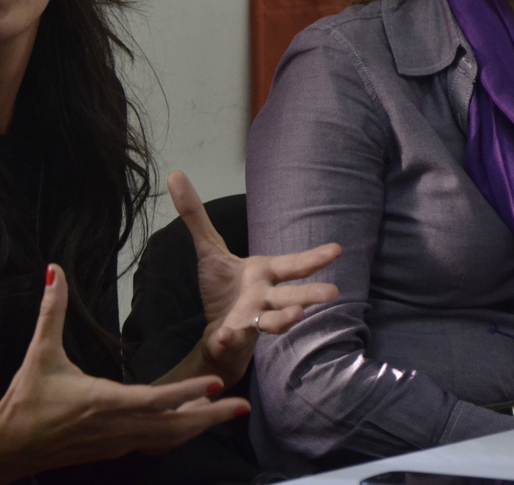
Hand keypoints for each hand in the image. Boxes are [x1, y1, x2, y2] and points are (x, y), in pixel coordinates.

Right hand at [0, 264, 248, 483]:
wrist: (7, 447)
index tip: (215, 382)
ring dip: (199, 426)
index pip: (156, 399)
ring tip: (229, 411)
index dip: (187, 393)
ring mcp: (117, 443)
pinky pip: (154, 442)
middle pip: (174, 427)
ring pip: (168, 438)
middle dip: (211, 416)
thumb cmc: (25, 400)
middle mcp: (117, 427)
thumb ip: (53, 310)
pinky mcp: (113, 449)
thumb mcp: (40, 353)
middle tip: (243, 405)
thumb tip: (56, 270)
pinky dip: (178, 434)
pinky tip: (193, 423)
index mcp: (104, 401)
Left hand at [168, 170, 339, 389]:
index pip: (292, 265)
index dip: (314, 258)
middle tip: (332, 292)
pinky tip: (222, 336)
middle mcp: (265, 298)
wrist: (217, 333)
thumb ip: (195, 216)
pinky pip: (231, 339)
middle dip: (310, 294)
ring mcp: (252, 320)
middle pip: (291, 296)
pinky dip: (227, 339)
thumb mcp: (208, 249)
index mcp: (264, 274)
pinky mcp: (233, 338)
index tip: (337, 249)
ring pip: (272, 321)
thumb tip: (175, 174)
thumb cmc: (223, 289)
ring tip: (296, 316)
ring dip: (283, 320)